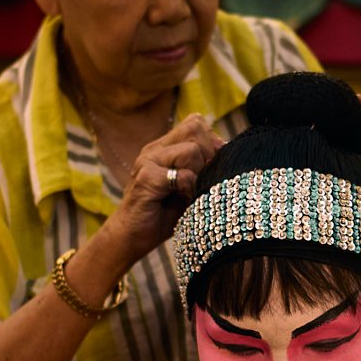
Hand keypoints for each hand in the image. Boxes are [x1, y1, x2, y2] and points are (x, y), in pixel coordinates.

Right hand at [102, 114, 221, 264]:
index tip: (211, 167)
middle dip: (209, 154)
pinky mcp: (146, 178)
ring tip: (190, 192)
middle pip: (195, 129)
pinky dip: (190, 189)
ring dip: (199, 173)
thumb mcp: (190, 186)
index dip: (211, 142)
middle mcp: (155, 149)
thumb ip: (205, 167)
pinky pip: (182, 175)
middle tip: (202, 180)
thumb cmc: (164, 214)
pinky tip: (183, 201)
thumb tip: (229, 151)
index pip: (196, 123)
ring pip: (191, 150)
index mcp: (165, 147)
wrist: (131, 236)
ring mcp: (148, 161)